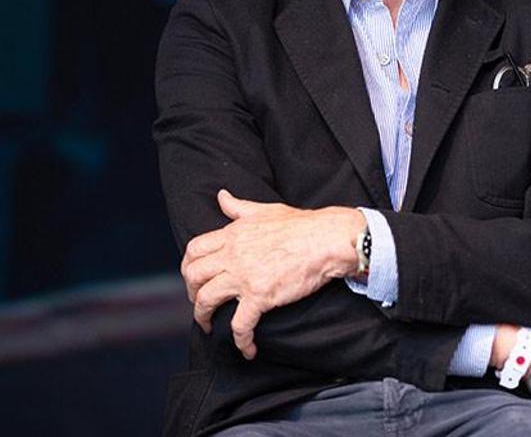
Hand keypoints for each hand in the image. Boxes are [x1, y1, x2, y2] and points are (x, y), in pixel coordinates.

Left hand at [181, 189, 365, 358]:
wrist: (326, 239)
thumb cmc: (301, 225)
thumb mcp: (265, 210)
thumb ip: (239, 207)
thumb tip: (221, 196)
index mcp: (233, 234)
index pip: (194, 249)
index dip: (188, 266)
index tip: (193, 277)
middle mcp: (233, 254)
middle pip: (194, 276)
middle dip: (191, 293)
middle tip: (200, 302)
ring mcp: (245, 276)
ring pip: (207, 300)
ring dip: (203, 317)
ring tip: (210, 326)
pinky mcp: (260, 296)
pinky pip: (240, 325)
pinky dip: (240, 341)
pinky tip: (247, 349)